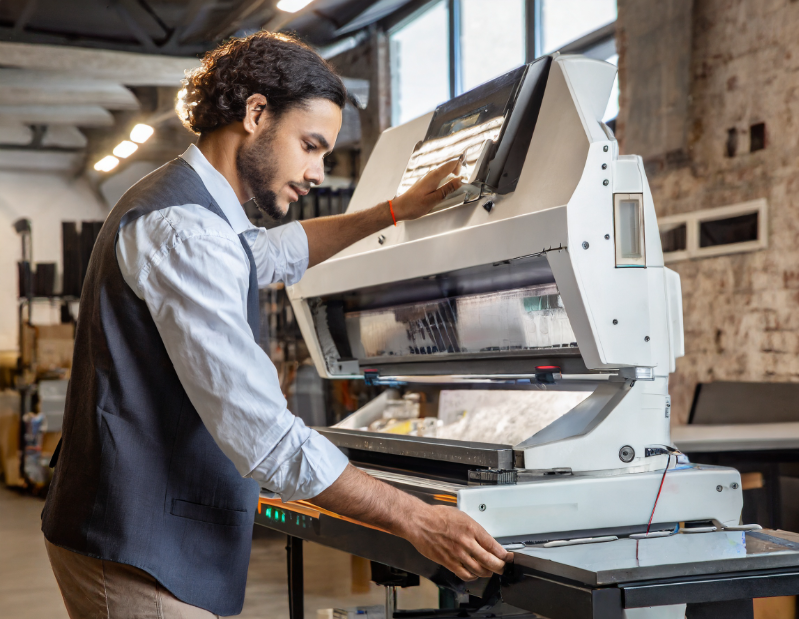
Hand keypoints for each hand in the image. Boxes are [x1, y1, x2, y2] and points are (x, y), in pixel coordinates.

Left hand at [391, 157, 463, 220]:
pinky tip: (443, 192)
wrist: (399, 208)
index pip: (451, 164)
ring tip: (454, 188)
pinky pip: (438, 178)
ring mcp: (427, 178)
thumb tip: (459, 181)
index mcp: (433, 177)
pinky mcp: (425, 183)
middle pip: (448, 167)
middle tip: (460, 183)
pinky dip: (444, 182)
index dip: (460, 167)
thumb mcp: (433, 200)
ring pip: (443, 173)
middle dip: (457, 173)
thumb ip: (447, 189)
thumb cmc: (413, 205)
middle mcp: (430, 175)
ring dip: (450, 178)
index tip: (463, 177)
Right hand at [397, 504, 512, 580]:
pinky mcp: (448, 562)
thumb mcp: (461, 516)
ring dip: (487, 572)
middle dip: (499, 567)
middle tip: (502, 567)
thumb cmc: (437, 516)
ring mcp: (457, 554)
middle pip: (490, 561)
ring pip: (479, 570)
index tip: (507, 557)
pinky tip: (474, 574)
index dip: (503, 555)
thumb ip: (473, 529)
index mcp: (471, 528)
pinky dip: (472, 577)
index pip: (494, 545)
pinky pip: (464, 574)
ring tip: (489, 571)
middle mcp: (466, 542)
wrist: (419, 521)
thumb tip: (484, 539)